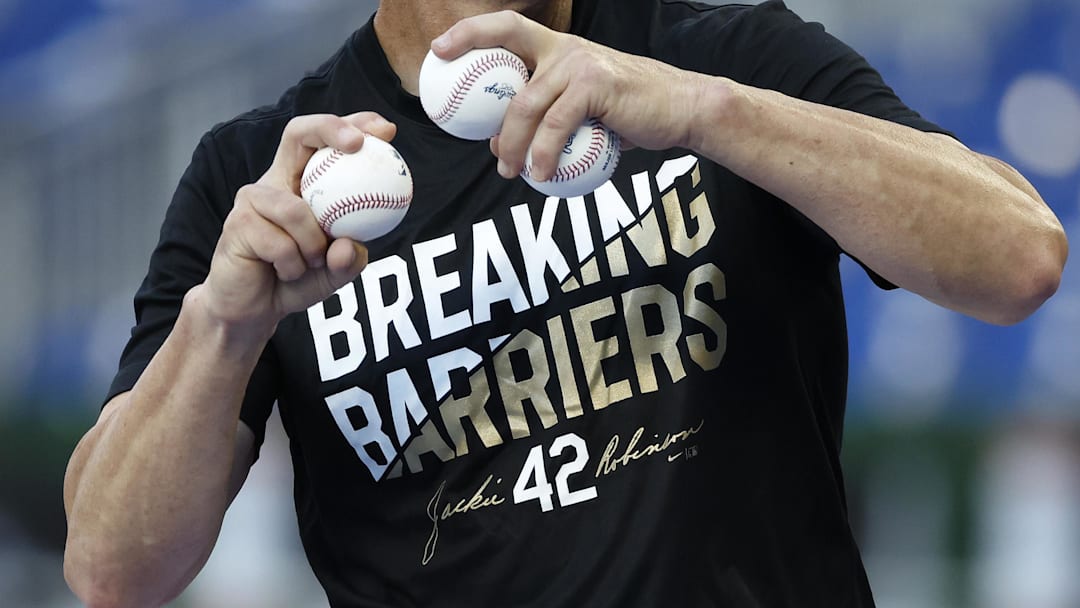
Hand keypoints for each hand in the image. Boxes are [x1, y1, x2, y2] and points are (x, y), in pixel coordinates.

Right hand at [199, 112, 397, 335]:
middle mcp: (276, 181)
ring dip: (312, 245)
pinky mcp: (236, 223)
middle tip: (357, 144)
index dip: (354, 125)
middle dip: (329, 128)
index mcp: (302, 183)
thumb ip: (349, 259)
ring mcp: (252, 198)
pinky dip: (293, 265)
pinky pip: (280, 244)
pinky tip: (284, 273)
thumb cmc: (295, 281)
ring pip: (296, 210)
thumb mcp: (335, 272)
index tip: (386, 132)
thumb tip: (350, 243)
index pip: (325, 141)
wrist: (252, 309)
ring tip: (311, 264)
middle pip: (297, 132)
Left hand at [431, 11, 710, 180]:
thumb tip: (503, 143)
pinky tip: (542, 175)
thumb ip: (549, 117)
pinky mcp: (595, 86)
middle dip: (474, 73)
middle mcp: (565, 48)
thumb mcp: (586, 109)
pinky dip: (545, 154)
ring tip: (508, 171)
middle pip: (506, 49)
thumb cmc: (633, 113)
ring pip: (526, 104)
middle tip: (462, 124)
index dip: (468, 33)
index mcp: (558, 47)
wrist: (681, 109)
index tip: (438, 50)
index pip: (506, 28)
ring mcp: (579, 63)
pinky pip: (556, 126)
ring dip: (512, 143)